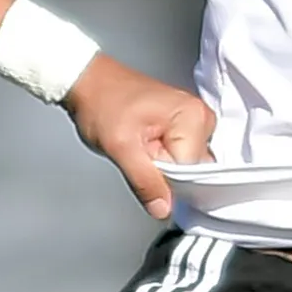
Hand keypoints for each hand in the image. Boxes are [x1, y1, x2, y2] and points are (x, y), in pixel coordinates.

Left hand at [64, 54, 214, 221]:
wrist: (90, 83)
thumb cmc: (102, 103)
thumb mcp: (120, 148)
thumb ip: (145, 180)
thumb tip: (163, 208)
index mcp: (194, 117)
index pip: (194, 171)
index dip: (166, 179)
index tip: (144, 167)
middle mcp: (201, 116)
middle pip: (193, 169)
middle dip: (165, 171)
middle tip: (139, 152)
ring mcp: (194, 119)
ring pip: (186, 165)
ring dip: (162, 165)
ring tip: (140, 144)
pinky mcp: (184, 124)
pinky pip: (180, 155)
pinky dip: (161, 157)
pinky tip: (145, 143)